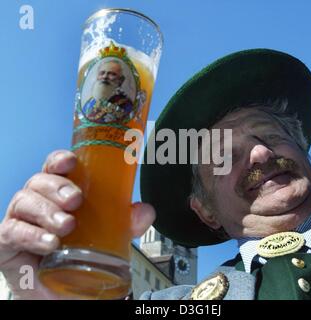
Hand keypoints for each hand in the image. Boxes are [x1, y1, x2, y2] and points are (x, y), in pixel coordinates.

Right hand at [0, 150, 155, 298]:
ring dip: (47, 210)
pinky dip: (32, 235)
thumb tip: (145, 211)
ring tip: (66, 225)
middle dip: (57, 186)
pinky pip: (12, 231)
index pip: (55, 167)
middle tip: (75, 200)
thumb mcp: (108, 235)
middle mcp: (39, 201)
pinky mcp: (8, 242)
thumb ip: (126, 222)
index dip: (60, 160)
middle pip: (40, 180)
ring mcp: (21, 219)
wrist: (61, 289)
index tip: (71, 161)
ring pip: (24, 201)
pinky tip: (50, 243)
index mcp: (60, 193)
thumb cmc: (80, 253)